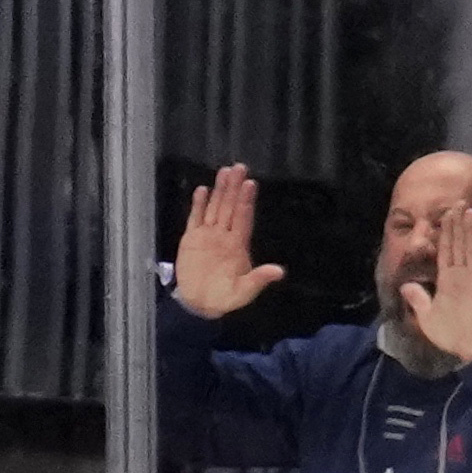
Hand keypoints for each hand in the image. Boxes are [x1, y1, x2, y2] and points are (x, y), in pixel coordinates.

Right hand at [172, 164, 283, 319]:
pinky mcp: (192, 239)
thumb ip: (259, 279)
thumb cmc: (225, 298)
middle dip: (234, 188)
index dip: (246, 201)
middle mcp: (224, 236)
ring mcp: (208, 235)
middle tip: (239, 167)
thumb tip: (279, 272)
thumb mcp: (245, 292)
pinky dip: (199, 204)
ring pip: (215, 208)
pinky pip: (195, 218)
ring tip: (224, 171)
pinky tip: (202, 190)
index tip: (251, 184)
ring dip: (220, 190)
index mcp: (238, 246)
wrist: (200, 304)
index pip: (243, 218)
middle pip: (230, 207)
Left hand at [396, 203, 471, 364]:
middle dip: (459, 224)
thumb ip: (418, 300)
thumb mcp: (428, 318)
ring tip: (471, 212)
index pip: (445, 250)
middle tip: (459, 203)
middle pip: (460, 244)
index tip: (443, 214)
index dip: (444, 232)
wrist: (471, 350)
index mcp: (448, 279)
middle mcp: (463, 275)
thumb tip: (405, 285)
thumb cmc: (450, 335)